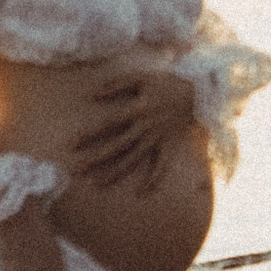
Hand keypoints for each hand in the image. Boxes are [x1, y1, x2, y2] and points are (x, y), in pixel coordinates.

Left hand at [69, 68, 188, 192]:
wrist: (199, 93)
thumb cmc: (167, 83)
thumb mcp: (142, 77)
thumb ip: (117, 84)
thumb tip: (93, 94)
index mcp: (136, 110)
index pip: (107, 125)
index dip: (89, 134)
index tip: (71, 145)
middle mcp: (144, 128)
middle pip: (115, 147)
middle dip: (94, 159)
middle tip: (76, 170)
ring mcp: (157, 140)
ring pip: (132, 160)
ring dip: (114, 172)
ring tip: (97, 184)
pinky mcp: (168, 146)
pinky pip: (161, 166)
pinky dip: (153, 180)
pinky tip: (141, 193)